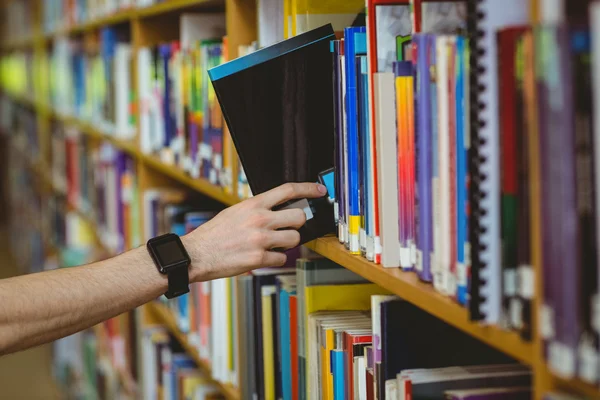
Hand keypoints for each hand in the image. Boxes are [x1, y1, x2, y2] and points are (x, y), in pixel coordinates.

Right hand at [183, 182, 326, 281]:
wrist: (196, 254)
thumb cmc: (215, 234)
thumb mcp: (235, 212)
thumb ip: (257, 209)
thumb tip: (279, 211)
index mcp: (253, 204)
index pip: (288, 190)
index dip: (308, 189)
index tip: (320, 191)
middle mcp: (259, 219)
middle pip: (299, 217)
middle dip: (298, 224)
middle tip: (289, 228)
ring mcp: (260, 239)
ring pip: (294, 239)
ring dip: (288, 243)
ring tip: (274, 244)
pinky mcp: (259, 258)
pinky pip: (282, 258)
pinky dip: (276, 259)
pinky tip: (264, 256)